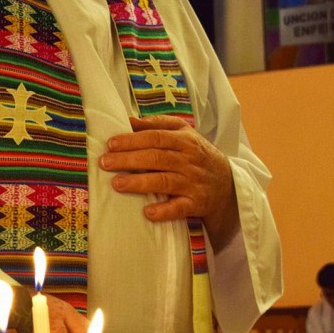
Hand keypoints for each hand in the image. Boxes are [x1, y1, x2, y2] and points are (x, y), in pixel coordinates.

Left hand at [99, 115, 237, 247]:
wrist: (228, 184)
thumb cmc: (197, 155)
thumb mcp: (184, 134)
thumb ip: (157, 125)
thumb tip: (129, 120)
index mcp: (185, 141)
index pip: (156, 137)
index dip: (133, 140)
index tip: (111, 144)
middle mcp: (189, 160)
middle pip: (156, 158)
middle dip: (129, 160)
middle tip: (105, 163)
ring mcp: (193, 183)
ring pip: (165, 181)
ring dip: (140, 183)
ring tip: (117, 184)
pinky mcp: (196, 204)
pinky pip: (179, 208)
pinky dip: (164, 211)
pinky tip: (148, 212)